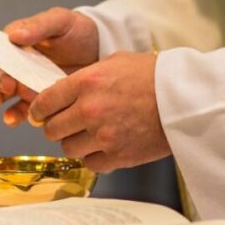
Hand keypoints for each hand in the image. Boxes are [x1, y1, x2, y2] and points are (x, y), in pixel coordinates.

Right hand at [0, 7, 98, 126]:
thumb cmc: (78, 30)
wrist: (100, 48)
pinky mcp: (38, 98)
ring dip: (4, 108)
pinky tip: (24, 120)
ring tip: (10, 117)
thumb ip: (38, 25)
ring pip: (6, 97)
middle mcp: (17, 64)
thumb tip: (13, 35)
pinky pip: (24, 110)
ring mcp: (26, 82)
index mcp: (17, 42)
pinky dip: (20, 116)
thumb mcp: (60, 20)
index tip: (5, 80)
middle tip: (2, 97)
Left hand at [28, 51, 170, 171]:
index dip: (39, 109)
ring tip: (88, 134)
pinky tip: (103, 146)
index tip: (41, 113)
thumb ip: (86, 76)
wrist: (185, 98)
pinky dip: (93, 156)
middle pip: (52, 128)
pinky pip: (90, 163)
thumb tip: (64, 90)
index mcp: (86, 83)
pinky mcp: (118, 156)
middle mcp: (90, 110)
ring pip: (68, 148)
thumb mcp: (115, 62)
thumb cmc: (153, 76)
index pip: (44, 102)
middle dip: (56, 126)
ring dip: (75, 142)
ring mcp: (103, 135)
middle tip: (66, 123)